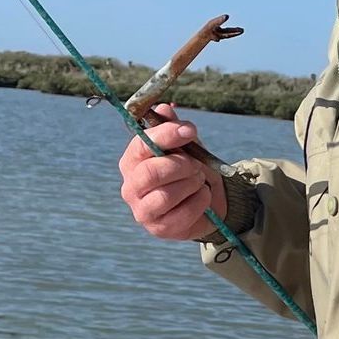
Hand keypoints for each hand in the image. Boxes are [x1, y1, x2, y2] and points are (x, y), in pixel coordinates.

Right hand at [117, 104, 233, 241]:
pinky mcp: (159, 229)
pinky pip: (181, 214)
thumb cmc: (190, 169)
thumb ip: (173, 128)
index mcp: (132, 160)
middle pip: (150, 173)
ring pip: (165, 196)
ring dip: (191, 184)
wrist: (207, 200)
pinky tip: (202, 196)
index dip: (166, 135)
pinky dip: (199, 202)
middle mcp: (131, 186)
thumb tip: (165, 109)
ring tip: (199, 180)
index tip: (190, 131)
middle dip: (180, 166)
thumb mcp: (186, 145)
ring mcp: (142, 210)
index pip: (142, 144)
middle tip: (196, 165)